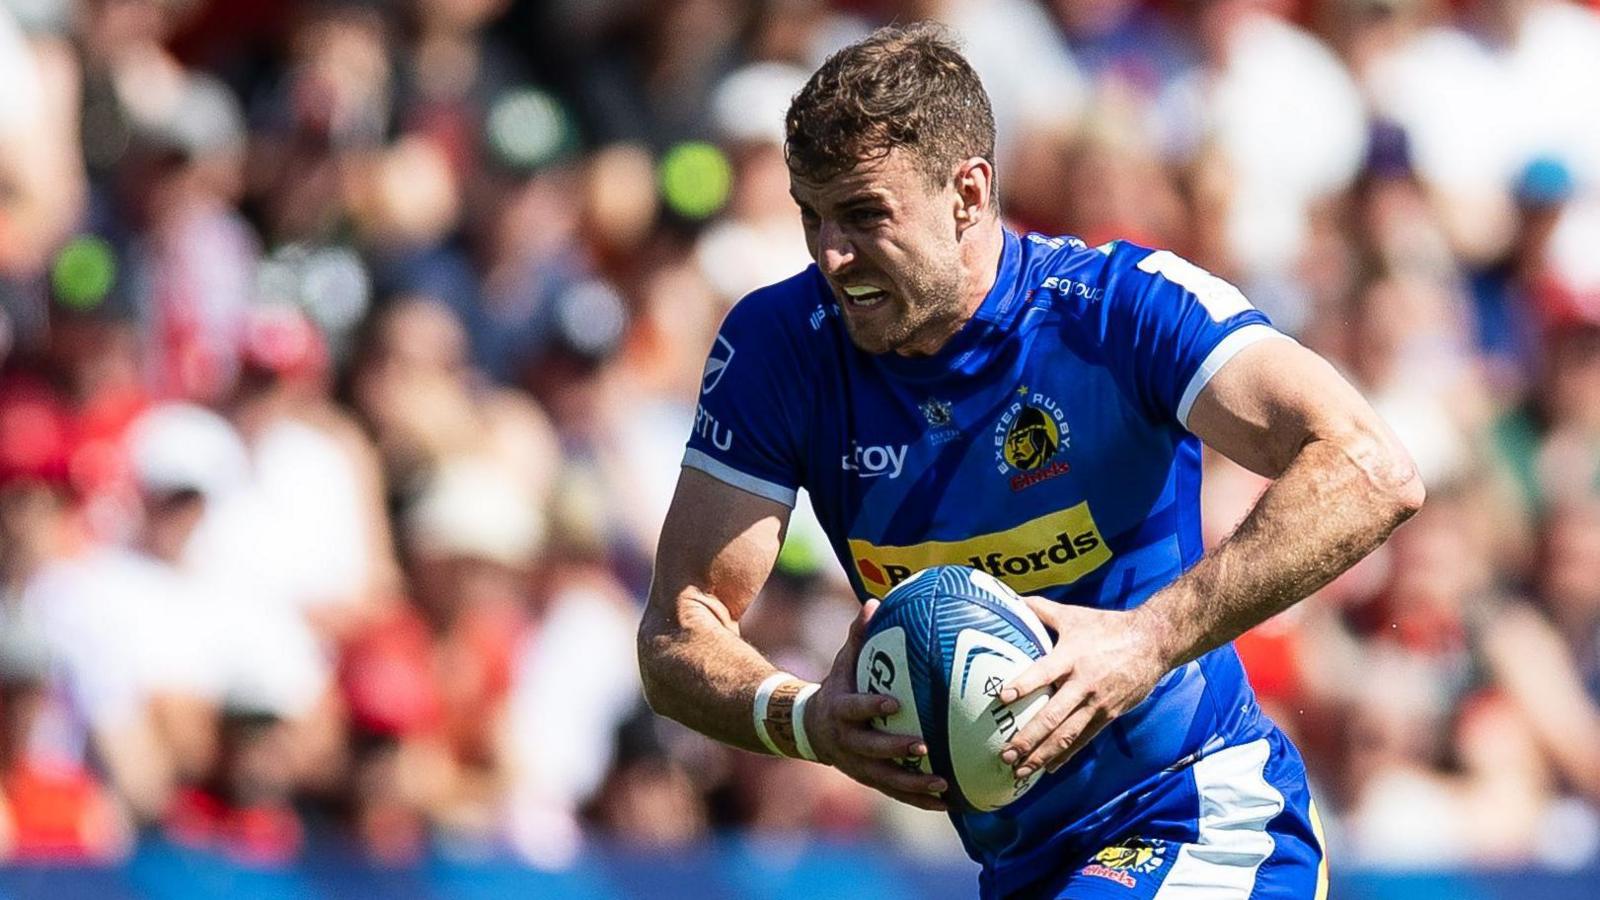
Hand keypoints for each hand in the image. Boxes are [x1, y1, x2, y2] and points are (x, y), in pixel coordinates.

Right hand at [804, 599, 949, 810]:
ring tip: (943, 784)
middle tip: (924, 746)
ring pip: (886, 779)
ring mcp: (858, 765)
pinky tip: (947, 802)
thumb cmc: (838, 685)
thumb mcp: (844, 660)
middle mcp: (848, 742)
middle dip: (896, 751)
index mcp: (840, 709)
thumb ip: (859, 635)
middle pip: (871, 750)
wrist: (811, 728)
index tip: (894, 704)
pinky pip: (896, 793)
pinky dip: (920, 800)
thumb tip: (874, 602)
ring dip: (914, 785)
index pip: (854, 709)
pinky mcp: (870, 780)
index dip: (871, 707)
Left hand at [997, 597, 1169, 779]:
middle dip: (1027, 738)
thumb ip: (1040, 610)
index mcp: (1071, 657)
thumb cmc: (1107, 627)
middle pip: (1052, 716)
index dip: (1023, 685)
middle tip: (1004, 753)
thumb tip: (1010, 599)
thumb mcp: (1073, 615)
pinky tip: (1047, 768)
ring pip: (1066, 736)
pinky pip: (1083, 740)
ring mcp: (1096, 704)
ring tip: (1018, 769)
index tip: (1002, 698)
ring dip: (1041, 755)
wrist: (1152, 643)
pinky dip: (1064, 756)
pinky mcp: (1107, 716)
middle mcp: (1083, 684)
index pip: (1043, 672)